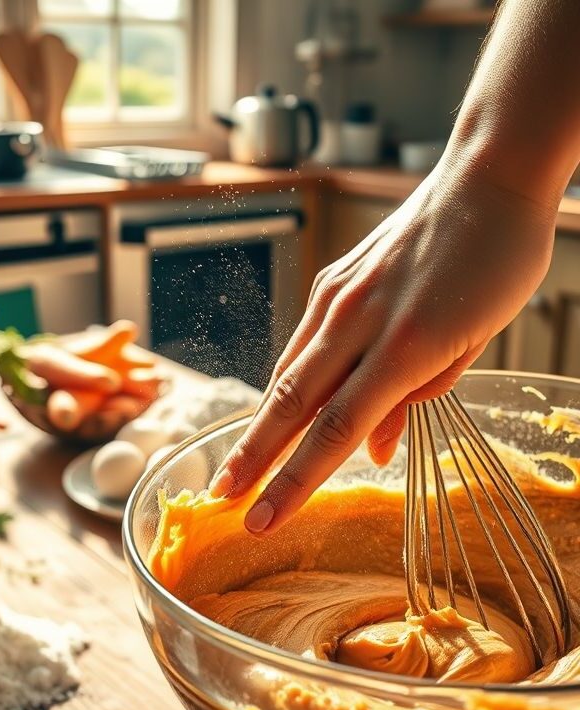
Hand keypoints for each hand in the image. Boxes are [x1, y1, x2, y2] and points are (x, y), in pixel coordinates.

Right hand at [210, 158, 557, 533]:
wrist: (487, 177)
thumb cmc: (498, 263)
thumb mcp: (471, 342)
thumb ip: (416, 397)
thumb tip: (372, 447)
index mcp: (404, 346)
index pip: (334, 431)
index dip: (294, 482)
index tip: (263, 519)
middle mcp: (358, 321)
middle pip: (291, 404)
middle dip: (254, 458)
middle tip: (224, 496)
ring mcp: (337, 297)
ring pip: (286, 372)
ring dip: (259, 423)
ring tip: (240, 461)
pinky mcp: (331, 280)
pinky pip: (301, 341)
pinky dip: (287, 380)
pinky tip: (280, 405)